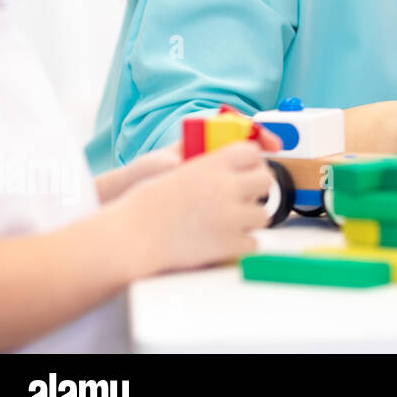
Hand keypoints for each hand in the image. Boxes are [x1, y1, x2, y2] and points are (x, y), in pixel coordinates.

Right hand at [117, 141, 274, 275]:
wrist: (130, 237)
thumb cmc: (145, 205)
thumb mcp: (176, 170)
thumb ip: (208, 165)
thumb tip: (233, 166)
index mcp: (212, 163)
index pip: (251, 151)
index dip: (250, 161)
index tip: (246, 170)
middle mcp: (226, 186)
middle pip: (266, 180)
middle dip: (257, 189)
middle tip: (243, 199)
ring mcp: (231, 216)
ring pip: (263, 215)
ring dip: (249, 219)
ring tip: (229, 223)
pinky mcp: (229, 244)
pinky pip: (253, 243)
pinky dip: (241, 245)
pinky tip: (223, 243)